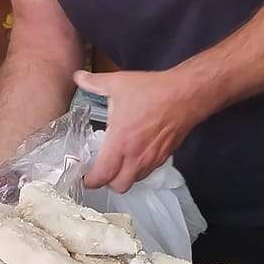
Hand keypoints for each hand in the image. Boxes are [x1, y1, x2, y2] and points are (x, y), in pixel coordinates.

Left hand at [74, 68, 203, 193]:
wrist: (185, 94)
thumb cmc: (151, 90)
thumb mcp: (118, 83)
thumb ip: (94, 82)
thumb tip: (78, 76)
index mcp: (120, 142)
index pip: (102, 175)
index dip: (90, 181)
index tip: (84, 177)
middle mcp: (136, 156)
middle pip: (119, 186)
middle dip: (108, 182)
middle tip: (102, 170)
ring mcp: (152, 158)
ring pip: (135, 180)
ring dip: (125, 176)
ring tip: (119, 163)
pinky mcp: (165, 155)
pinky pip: (149, 170)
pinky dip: (140, 168)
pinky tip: (137, 154)